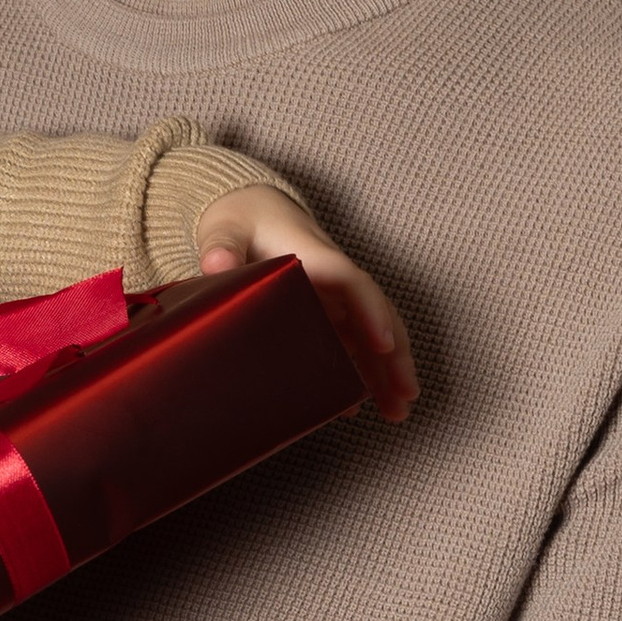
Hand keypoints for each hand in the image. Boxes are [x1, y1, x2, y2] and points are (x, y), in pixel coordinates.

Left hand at [195, 184, 417, 423]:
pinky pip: (347, 342)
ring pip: (368, 335)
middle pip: (375, 316)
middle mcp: (332, 278)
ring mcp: (330, 296)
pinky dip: (356, 371)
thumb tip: (215, 263)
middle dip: (395, 356)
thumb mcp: (225, 229)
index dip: (372, 313)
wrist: (247, 207)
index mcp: (314, 256)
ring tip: (397, 413)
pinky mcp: (321, 309)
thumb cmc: (239, 218)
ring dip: (384, 372)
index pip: (353, 284)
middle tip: (406, 396)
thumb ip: (221, 246)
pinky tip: (357, 405)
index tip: (383, 346)